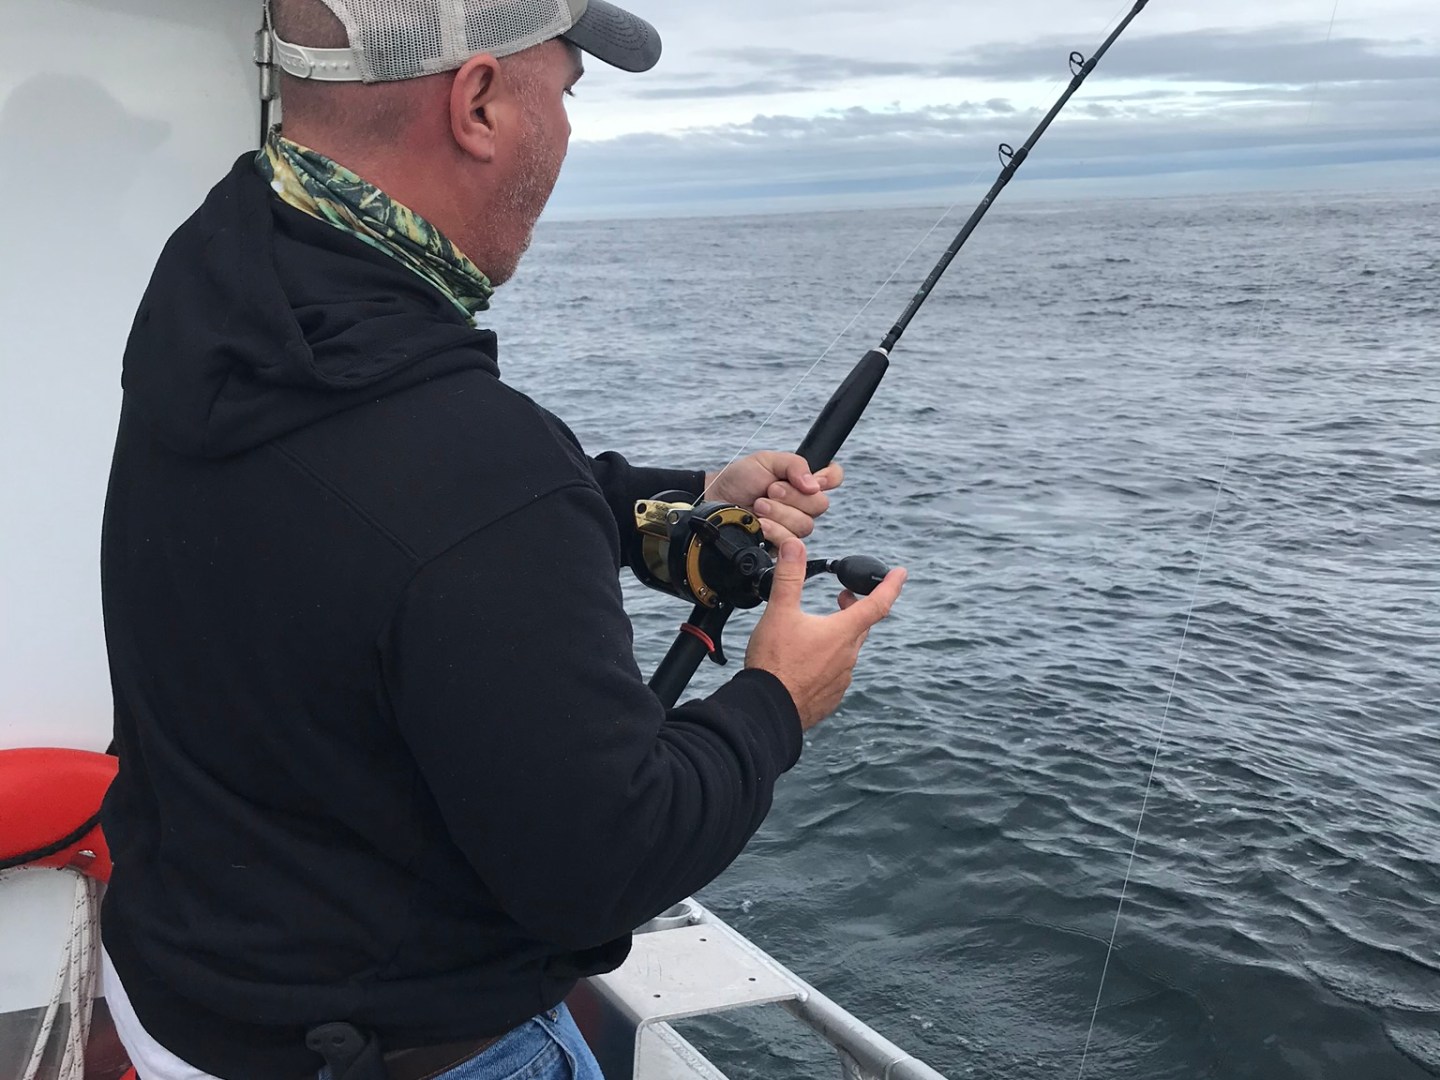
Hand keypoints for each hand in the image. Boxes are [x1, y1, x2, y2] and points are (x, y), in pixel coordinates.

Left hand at [705, 452, 844, 545]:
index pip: (834, 477)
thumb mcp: (767, 460)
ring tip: (759, 506)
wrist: (716, 500)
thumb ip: (794, 465)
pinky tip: (761, 525)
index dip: (829, 478)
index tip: (811, 480)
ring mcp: (793, 525)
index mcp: (804, 480)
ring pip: (805, 525)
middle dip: (792, 497)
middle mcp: (803, 503)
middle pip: (820, 504)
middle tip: (770, 490)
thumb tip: (815, 485)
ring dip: (780, 513)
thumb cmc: (740, 479)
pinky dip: (775, 531)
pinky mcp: (782, 543)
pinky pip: (791, 542)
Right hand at [745, 539, 906, 730]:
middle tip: (843, 597)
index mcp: (843, 632)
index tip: (901, 573)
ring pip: (847, 651)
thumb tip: (794, 545)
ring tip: (818, 630)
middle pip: (862, 626)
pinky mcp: (831, 697)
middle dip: (856, 608)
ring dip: (839, 636)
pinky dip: (827, 661)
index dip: (891, 585)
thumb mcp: (780, 612)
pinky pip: (836, 674)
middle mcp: (848, 656)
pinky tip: (809, 662)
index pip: (878, 603)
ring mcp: (841, 679)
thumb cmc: (774, 661)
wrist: (766, 710)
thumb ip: (789, 577)